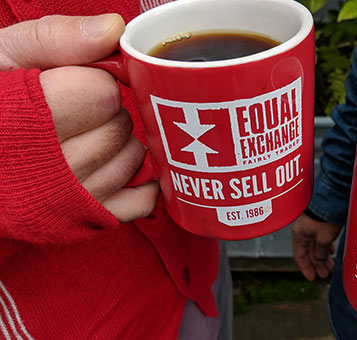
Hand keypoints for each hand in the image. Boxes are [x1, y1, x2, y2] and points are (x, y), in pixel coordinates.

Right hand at [0, 15, 158, 221]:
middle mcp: (45, 170)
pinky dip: (141, 181)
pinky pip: (140, 201)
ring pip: (133, 162)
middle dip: (108, 113)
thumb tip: (113, 29)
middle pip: (119, 129)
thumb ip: (54, 39)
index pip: (101, 95)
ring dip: (122, 144)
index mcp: (21, 121)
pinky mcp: (83, 221)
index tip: (76, 84)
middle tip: (79, 112)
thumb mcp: (1, 56)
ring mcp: (67, 202)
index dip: (94, 83)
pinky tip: (116, 166)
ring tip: (86, 138)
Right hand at [292, 213, 340, 279]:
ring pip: (316, 245)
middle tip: (325, 273)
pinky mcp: (322, 222)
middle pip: (309, 252)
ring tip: (331, 264)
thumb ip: (320, 253)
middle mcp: (304, 230)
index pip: (299, 256)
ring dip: (323, 256)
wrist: (333, 197)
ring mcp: (313, 226)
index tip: (312, 277)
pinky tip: (332, 250)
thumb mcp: (323, 239)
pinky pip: (322, 238)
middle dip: (317, 264)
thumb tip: (320, 261)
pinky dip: (326, 247)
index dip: (306, 268)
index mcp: (299, 234)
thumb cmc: (324, 216)